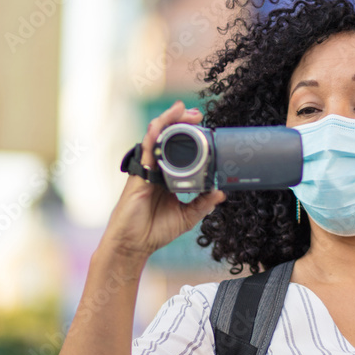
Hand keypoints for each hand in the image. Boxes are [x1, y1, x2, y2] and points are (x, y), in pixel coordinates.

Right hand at [100, 101, 225, 259]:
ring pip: (154, 139)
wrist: (134, 246)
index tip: (203, 126)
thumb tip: (221, 193)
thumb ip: (203, 203)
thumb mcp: (187, 216)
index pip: (178, 149)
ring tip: (180, 109)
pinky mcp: (138, 177)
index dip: (189, 136)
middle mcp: (156, 170)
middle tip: (196, 114)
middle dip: (180, 122)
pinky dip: (151, 138)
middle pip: (166, 139)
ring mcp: (146, 172)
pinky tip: (158, 126)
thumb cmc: (155, 231)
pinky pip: (144, 153)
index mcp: (168, 177)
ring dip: (167, 121)